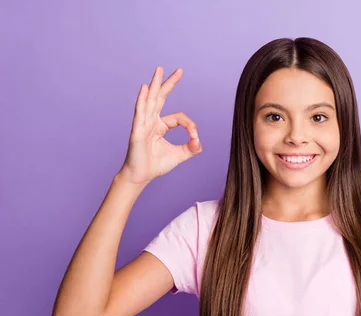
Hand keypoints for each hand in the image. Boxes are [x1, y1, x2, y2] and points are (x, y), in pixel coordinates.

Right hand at [118, 66, 201, 185]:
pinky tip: (144, 88)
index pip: (179, 118)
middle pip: (161, 98)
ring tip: (159, 70)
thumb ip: (191, 148)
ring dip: (155, 84)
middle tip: (179, 70)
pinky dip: (142, 100)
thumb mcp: (179, 155)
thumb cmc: (155, 165)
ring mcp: (143, 124)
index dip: (190, 126)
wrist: (141, 177)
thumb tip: (199, 142)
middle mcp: (151, 121)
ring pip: (150, 100)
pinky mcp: (137, 130)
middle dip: (169, 83)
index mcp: (160, 126)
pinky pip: (140, 112)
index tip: (195, 138)